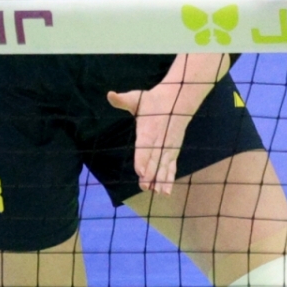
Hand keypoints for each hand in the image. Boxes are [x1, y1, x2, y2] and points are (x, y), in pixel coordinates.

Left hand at [107, 81, 192, 195]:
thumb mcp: (137, 98)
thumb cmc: (152, 101)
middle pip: (154, 159)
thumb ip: (123, 100)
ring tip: (158, 192)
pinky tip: (166, 191)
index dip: (142, 159)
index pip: (145, 146)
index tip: (139, 171)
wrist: (177, 99)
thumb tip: (110, 94)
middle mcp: (159, 140)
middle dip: (150, 173)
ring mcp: (168, 147)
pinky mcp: (173, 151)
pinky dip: (169, 178)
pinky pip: (171, 166)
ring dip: (161, 179)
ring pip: (164, 165)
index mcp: (148, 129)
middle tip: (145, 186)